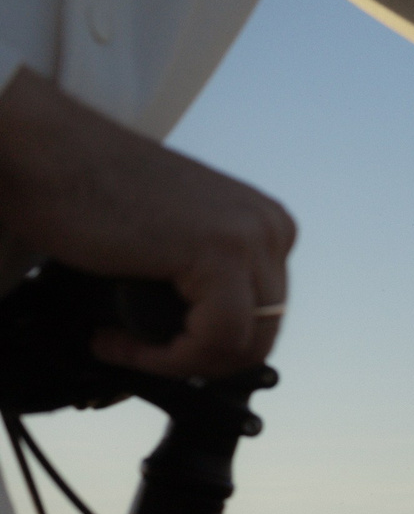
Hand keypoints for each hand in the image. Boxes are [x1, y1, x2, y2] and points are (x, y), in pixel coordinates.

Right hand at [0, 67, 294, 377]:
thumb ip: (207, 277)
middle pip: (261, 333)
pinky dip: (167, 357)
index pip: (265, 316)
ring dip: (179, 361)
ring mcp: (253, 237)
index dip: (208, 347)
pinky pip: (216, 339)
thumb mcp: (175, 240)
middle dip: (199, 358)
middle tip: (136, 351)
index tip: (151, 344)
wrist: (43, 152)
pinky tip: (116, 340)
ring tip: (122, 345)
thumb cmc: (91, 195)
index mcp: (266, 223)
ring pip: (243, 344)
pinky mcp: (221, 252)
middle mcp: (271, 227)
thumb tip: (216, 337)